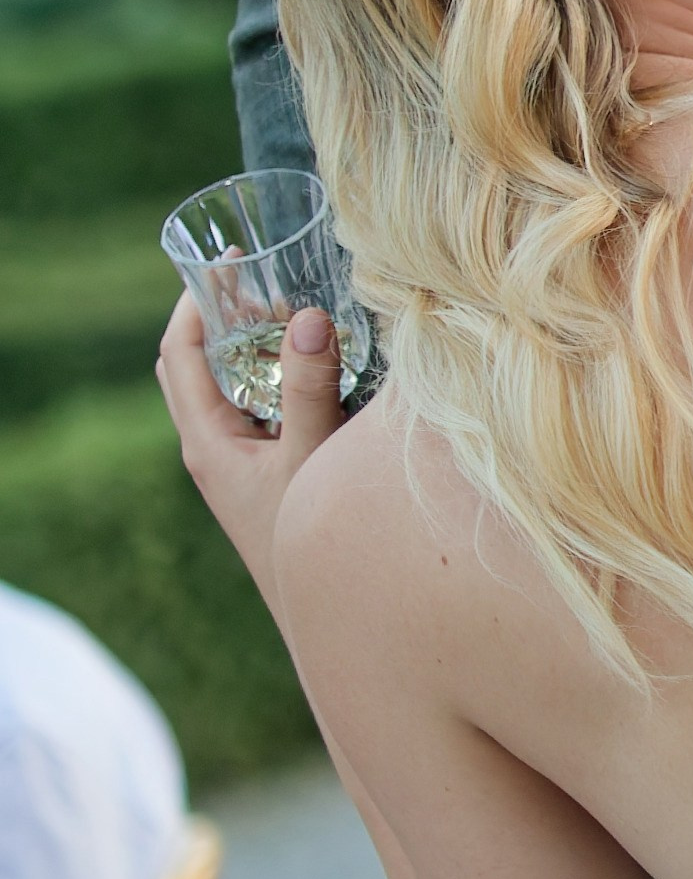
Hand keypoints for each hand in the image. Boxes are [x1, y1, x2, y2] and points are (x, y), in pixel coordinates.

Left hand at [155, 292, 347, 612]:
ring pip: (236, 386)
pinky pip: (264, 408)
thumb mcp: (310, 457)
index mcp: (207, 441)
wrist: (326, 617)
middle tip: (269, 279)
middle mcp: (215, 447)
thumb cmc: (306, 539)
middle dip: (228, 316)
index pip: (180, 353)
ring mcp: (240, 461)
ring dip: (258, 345)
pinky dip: (283, 376)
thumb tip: (306, 317)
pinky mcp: (267, 472)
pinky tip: (323, 366)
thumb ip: (309, 388)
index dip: (195, 302)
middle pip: (203, 364)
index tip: (227, 261)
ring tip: (299, 309)